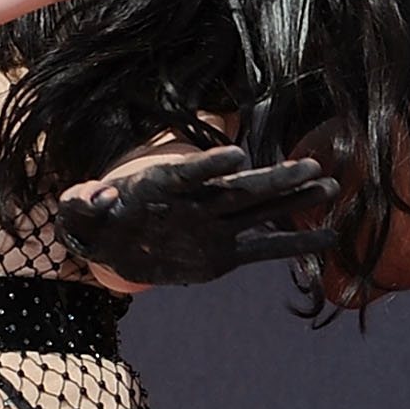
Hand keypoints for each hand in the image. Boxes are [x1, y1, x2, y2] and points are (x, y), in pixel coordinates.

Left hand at [56, 145, 338, 287]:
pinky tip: (328, 237)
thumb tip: (95, 194)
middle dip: (275, 178)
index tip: (237, 156)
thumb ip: (82, 202)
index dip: (210, 164)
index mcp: (162, 185)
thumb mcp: (79, 211)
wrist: (111, 241)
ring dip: (292, 200)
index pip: (189, 172)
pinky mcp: (223, 252)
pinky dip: (293, 244)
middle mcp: (196, 202)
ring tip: (330, 187)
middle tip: (313, 165)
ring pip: (258, 210)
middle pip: (239, 188)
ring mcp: (214, 225)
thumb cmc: (95, 219)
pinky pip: (262, 248)